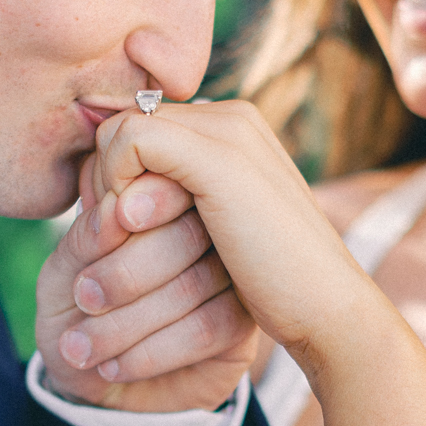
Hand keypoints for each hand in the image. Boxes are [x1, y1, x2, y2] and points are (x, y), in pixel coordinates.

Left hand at [35, 159, 258, 411]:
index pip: (167, 185)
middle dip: (123, 275)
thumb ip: (86, 240)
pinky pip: (208, 328)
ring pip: (195, 284)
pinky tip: (114, 366)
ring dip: (128, 322)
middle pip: (189, 232)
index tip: (81, 271)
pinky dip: (152, 351)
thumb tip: (117, 208)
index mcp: (167, 201)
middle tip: (82, 302)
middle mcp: (211, 231)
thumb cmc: (74, 316)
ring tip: (81, 348)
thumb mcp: (63, 275)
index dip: (126, 218)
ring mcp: (234, 277)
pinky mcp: (243, 326)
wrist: (85, 388)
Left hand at [89, 99, 375, 381]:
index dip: (110, 178)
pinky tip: (130, 229)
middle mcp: (230, 118)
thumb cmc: (272, 282)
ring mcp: (227, 131)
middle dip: (99, 183)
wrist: (327, 308)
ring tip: (114, 242)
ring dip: (101, 193)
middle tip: (103, 239)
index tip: (111, 231)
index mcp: (230, 131)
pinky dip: (115, 187)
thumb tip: (103, 198)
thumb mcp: (215, 235)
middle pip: (122, 127)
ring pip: (119, 134)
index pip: (138, 130)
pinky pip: (129, 143)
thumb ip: (174, 202)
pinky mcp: (217, 156)